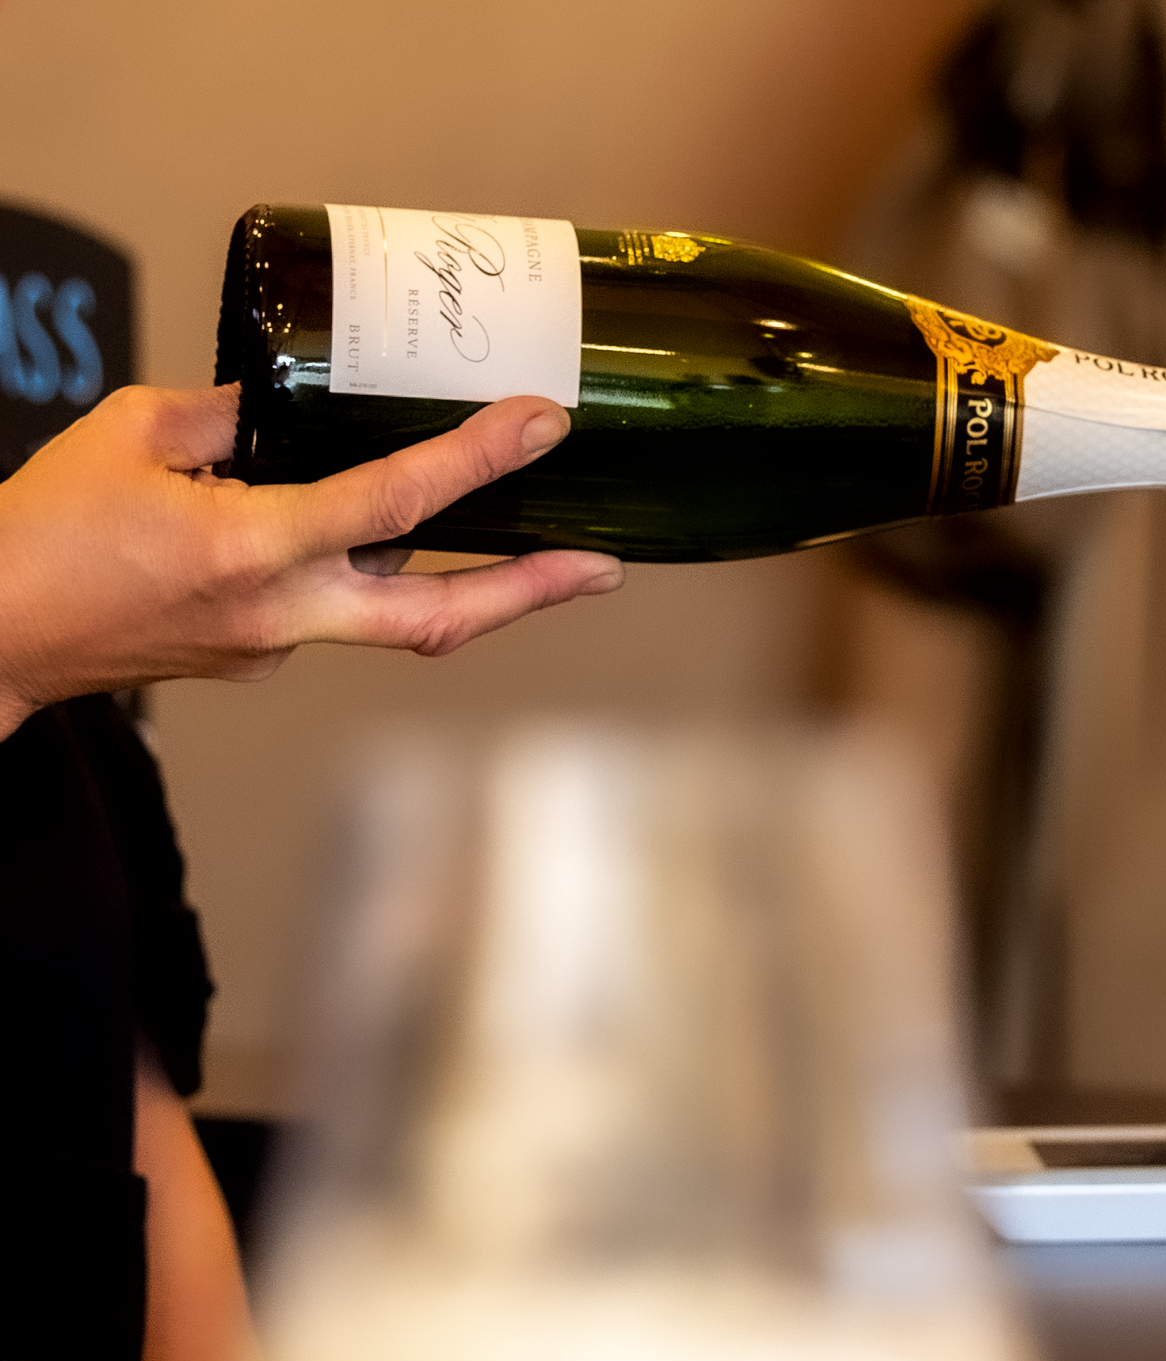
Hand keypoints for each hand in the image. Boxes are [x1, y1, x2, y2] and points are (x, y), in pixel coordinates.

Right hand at [0, 385, 624, 734]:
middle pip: (438, 614)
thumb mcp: (133, 435)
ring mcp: (277, 647)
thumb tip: (298, 395)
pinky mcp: (262, 658)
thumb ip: (231, 413)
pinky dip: (369, 571)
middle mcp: (282, 612)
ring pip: (395, 613)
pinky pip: (338, 607)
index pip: (395, 501)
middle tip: (607, 567)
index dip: (477, 459)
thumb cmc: (43, 531)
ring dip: (467, 583)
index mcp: (252, 548)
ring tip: (540, 547)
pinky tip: (383, 535)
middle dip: (531, 593)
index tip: (538, 422)